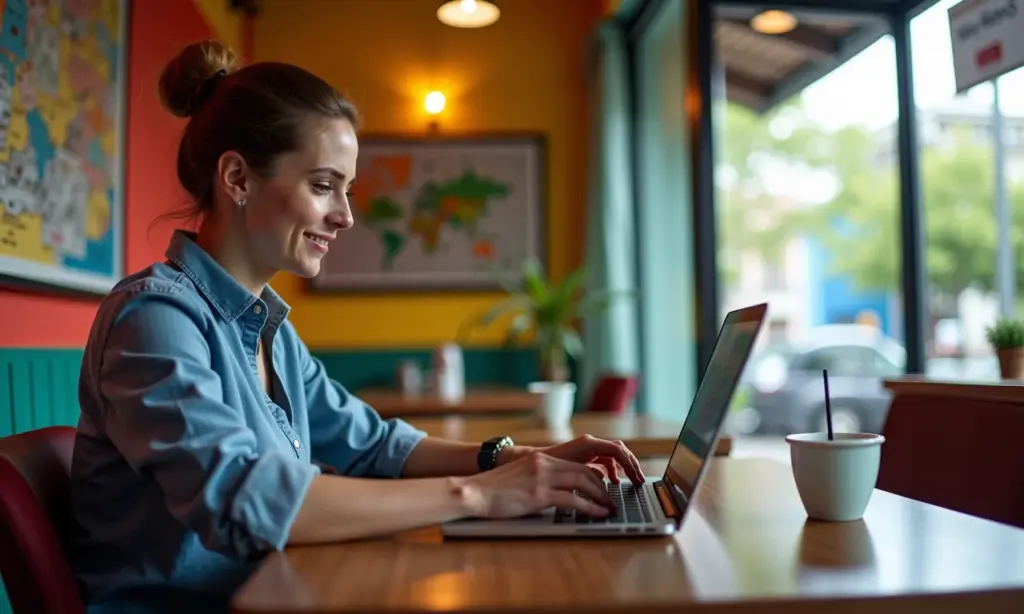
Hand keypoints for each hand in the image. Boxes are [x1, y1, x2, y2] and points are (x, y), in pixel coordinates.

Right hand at [462, 450, 615, 518]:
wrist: (473, 492)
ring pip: (583, 482)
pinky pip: (573, 500)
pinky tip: (598, 514)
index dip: (593, 476)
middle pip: (584, 471)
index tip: (603, 487)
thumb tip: (556, 492)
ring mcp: (541, 478)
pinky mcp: (539, 494)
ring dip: (601, 496)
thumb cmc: (492, 490)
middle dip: (602, 486)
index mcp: (540, 459)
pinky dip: (590, 508)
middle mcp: (544, 464)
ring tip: (610, 508)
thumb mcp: (519, 477)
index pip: (576, 464)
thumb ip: (538, 478)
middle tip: (611, 499)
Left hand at [539, 434, 644, 484]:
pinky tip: (613, 481)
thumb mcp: (569, 471)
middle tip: (639, 480)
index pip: (616, 450)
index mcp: (587, 444)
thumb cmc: (546, 466)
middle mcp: (590, 443)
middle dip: (631, 465)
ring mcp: (588, 449)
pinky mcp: (585, 456)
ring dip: (624, 467)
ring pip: (614, 455)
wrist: (527, 462)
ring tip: (631, 481)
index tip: (636, 478)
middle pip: (619, 450)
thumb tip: (605, 480)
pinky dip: (612, 470)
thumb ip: (588, 474)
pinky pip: (605, 460)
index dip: (629, 464)